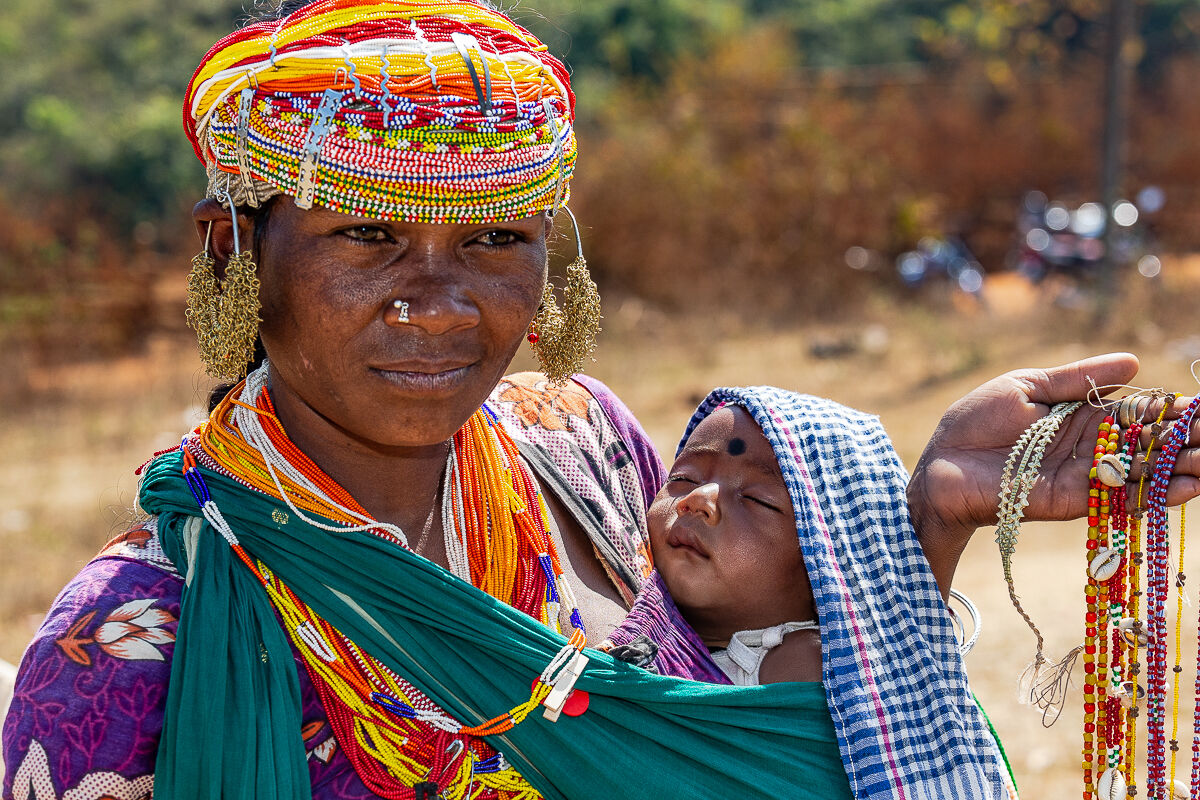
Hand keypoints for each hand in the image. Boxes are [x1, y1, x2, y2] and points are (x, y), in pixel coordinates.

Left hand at [907, 353, 1199, 593]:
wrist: (941, 461)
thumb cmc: (976, 420)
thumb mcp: (1027, 386)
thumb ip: (1078, 378)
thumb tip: (1134, 362)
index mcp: (1083, 415)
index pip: (1140, 412)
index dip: (1173, 410)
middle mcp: (1091, 446)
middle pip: (1150, 443)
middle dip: (1187, 440)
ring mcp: (1084, 474)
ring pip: (1144, 471)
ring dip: (1183, 468)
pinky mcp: (1072, 500)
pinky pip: (1120, 496)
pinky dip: (1155, 493)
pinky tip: (1189, 487)